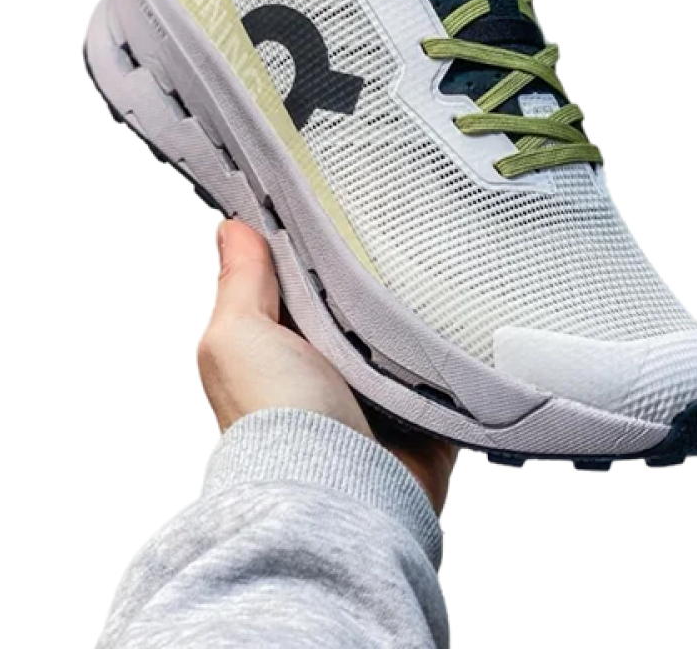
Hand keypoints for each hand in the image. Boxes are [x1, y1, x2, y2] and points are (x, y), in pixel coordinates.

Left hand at [197, 219, 456, 512]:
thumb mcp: (236, 335)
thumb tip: (232, 229)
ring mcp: (375, 391)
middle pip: (355, 301)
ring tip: (435, 267)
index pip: (298, 279)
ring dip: (416, 310)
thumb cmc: (275, 421)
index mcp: (278, 345)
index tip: (335, 203)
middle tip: (396, 229)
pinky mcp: (423, 414)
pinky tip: (464, 318)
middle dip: (373, 274)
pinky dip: (456, 350)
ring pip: (404, 331)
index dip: (312, 244)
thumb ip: (239, 281)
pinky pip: (448, 369)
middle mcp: (325, 367)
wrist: (338, 493)